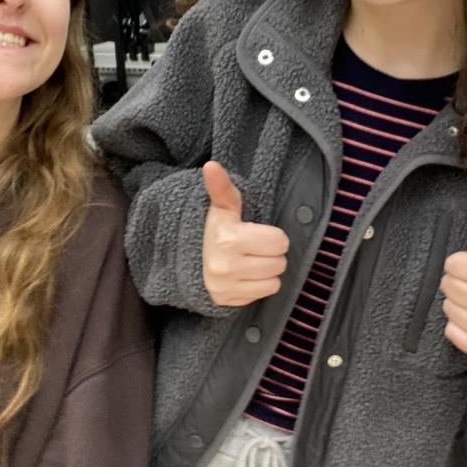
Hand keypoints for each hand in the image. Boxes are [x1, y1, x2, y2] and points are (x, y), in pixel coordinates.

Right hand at [201, 161, 289, 306]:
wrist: (187, 259)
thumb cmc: (213, 229)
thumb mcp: (221, 208)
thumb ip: (222, 187)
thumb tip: (211, 165)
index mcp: (228, 239)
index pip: (279, 241)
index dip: (273, 236)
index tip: (257, 233)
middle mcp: (226, 266)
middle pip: (279, 263)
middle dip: (271, 254)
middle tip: (255, 247)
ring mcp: (226, 287)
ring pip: (274, 281)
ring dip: (268, 271)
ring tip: (251, 260)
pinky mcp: (227, 302)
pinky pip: (263, 294)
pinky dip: (259, 285)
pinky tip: (245, 275)